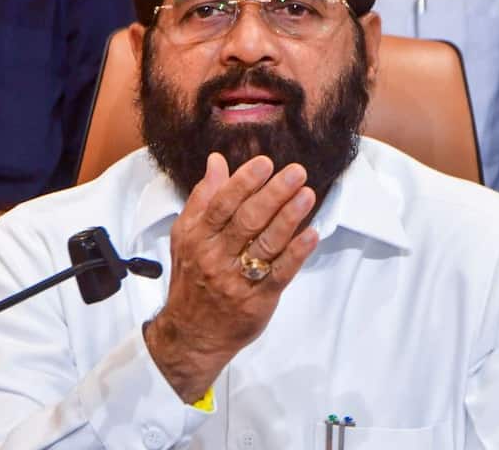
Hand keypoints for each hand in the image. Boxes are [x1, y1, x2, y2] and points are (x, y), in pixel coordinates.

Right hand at [145, 153, 318, 402]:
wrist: (191, 335)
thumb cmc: (192, 278)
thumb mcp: (186, 236)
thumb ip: (203, 198)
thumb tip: (217, 161)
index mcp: (198, 237)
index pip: (222, 204)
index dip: (244, 182)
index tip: (265, 163)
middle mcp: (216, 257)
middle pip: (247, 221)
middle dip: (273, 194)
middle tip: (296, 172)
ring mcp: (237, 280)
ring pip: (266, 244)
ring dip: (289, 218)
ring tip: (307, 195)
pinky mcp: (258, 299)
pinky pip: (280, 273)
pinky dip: (297, 253)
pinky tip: (312, 234)